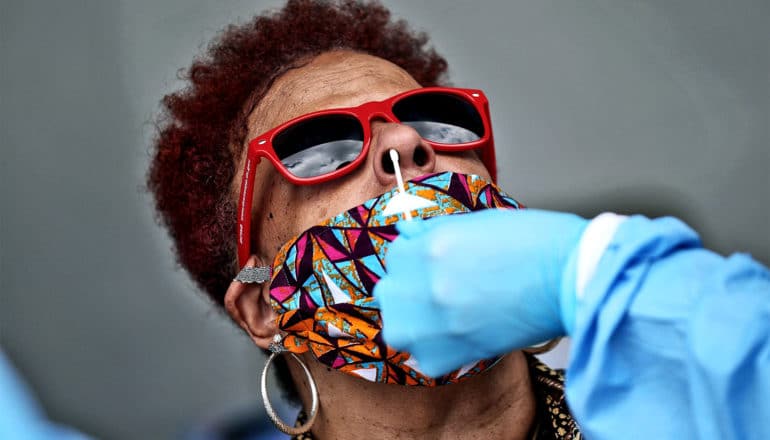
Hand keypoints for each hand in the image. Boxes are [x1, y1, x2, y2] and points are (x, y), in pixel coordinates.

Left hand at [374, 209, 587, 376]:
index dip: (417, 260)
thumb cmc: (534, 244)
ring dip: (417, 323)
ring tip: (451, 317)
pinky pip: (423, 358)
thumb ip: (434, 232)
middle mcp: (420, 283)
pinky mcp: (445, 355)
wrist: (571, 277)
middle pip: (389, 292)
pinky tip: (464, 336)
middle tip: (442, 293)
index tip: (432, 268)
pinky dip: (439, 352)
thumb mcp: (476, 223)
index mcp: (426, 245)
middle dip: (410, 291)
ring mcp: (430, 322)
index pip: (396, 254)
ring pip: (398, 328)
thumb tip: (408, 235)